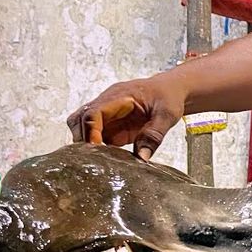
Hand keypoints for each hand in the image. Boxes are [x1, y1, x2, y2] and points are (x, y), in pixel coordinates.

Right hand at [66, 78, 184, 160]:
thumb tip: (142, 158)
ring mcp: (107, 116)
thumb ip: (154, 135)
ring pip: (82, 128)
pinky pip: (96, 138)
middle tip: (94, 158)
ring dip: (86, 145)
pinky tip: (107, 161)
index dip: (90, 131)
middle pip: (79, 120)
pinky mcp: (111, 127)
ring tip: (99, 161)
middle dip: (82, 139)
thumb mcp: (167, 114)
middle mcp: (107, 104)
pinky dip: (97, 150)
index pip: (93, 112)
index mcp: (118, 96)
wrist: (171, 90)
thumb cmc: (168, 96)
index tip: (96, 148)